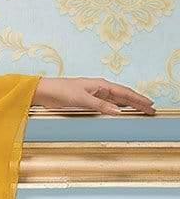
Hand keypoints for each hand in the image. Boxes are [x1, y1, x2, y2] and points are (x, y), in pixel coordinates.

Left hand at [33, 76, 155, 114]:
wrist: (46, 92)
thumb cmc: (62, 91)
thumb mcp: (82, 99)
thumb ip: (100, 105)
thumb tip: (118, 111)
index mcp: (101, 85)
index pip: (125, 93)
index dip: (138, 99)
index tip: (150, 105)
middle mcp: (100, 89)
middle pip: (124, 96)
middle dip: (138, 103)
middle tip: (151, 110)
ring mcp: (95, 95)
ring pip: (117, 101)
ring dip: (130, 106)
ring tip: (142, 111)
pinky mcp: (89, 102)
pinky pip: (108, 105)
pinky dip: (118, 109)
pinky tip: (122, 112)